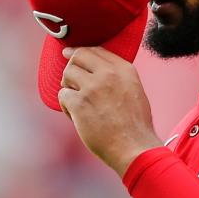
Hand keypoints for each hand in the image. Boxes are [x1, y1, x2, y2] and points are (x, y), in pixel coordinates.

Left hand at [58, 46, 160, 175]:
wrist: (134, 147)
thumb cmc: (135, 125)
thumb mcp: (135, 90)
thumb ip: (118, 76)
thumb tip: (98, 70)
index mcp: (124, 69)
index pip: (96, 50)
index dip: (81, 52)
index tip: (72, 55)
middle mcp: (108, 74)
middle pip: (78, 56)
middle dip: (71, 67)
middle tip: (70, 80)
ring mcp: (92, 87)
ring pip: (67, 74)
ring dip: (68, 87)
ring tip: (76, 102)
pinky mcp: (79, 104)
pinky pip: (62, 95)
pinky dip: (65, 105)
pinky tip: (75, 116)